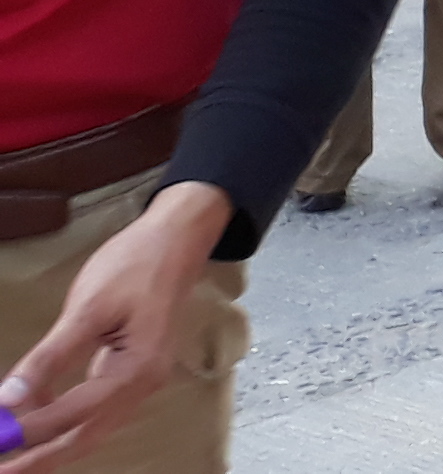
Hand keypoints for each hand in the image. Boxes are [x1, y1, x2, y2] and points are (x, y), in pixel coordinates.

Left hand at [0, 184, 230, 467]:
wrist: (178, 238)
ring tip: (9, 454)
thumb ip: (49, 357)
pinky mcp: (132, 373)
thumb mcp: (87, 308)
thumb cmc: (135, 265)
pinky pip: (94, 410)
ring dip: (48, 444)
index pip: (73, 414)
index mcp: (137, 369)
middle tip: (0, 472)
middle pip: (85, 436)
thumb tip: (7, 399)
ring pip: (90, 428)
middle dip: (39, 457)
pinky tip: (34, 418)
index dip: (28, 430)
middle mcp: (143, 385)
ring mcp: (141, 382)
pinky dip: (62, 420)